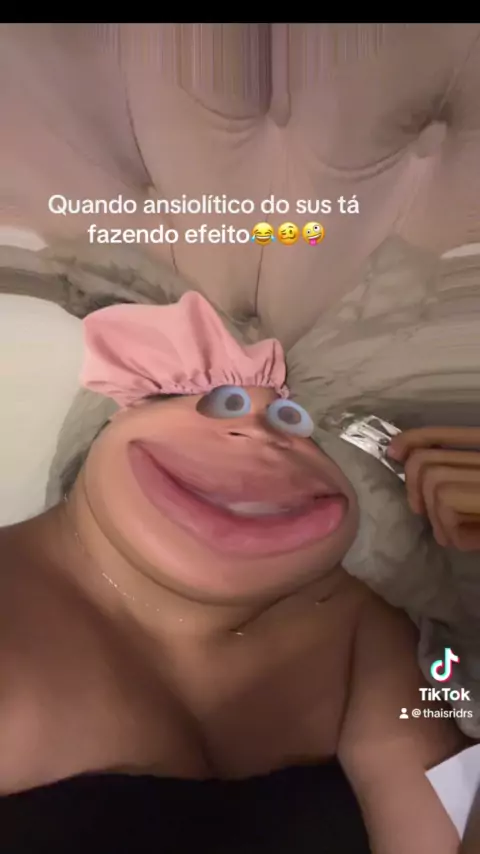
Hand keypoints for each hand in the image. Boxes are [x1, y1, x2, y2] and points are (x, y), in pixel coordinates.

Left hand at [387, 427, 479, 550]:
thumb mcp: (478, 504)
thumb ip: (460, 479)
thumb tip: (412, 465)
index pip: (444, 434)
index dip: (414, 440)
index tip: (394, 451)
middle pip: (427, 461)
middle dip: (414, 488)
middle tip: (422, 511)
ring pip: (435, 484)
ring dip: (436, 518)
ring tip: (454, 534)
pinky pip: (449, 508)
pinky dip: (453, 532)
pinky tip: (470, 542)